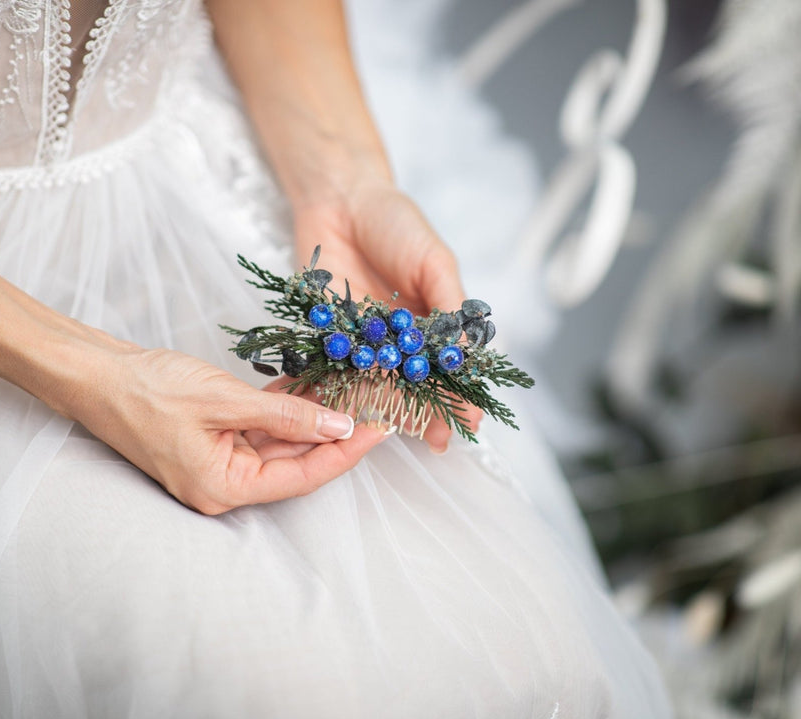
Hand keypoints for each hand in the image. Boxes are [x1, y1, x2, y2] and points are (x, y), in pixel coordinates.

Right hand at [75, 347, 387, 513]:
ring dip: (313, 415)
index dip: (345, 452)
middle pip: (295, 459)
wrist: (95, 374)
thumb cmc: (147, 391)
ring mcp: (219, 460)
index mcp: (224, 488)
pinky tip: (311, 385)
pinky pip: (261, 426)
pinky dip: (284, 407)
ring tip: (351, 387)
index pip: (302, 477)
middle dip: (335, 429)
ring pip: (281, 440)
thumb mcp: (224, 401)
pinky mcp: (215, 437)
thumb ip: (285, 416)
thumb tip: (338, 425)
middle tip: (374, 400)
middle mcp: (225, 483)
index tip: (380, 428)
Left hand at [293, 180, 483, 449]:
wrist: (341, 198)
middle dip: (428, 411)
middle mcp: (399, 338)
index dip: (460, 393)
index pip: (449, 366)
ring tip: (398, 430)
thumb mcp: (433, 261)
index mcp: (431, 323)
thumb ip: (448, 304)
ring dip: (387, 408)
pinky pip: (336, 366)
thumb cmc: (395, 223)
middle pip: (415, 383)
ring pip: (377, 383)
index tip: (470, 418)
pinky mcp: (330, 334)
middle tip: (437, 438)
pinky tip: (349, 408)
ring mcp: (365, 340)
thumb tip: (465, 350)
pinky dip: (340, 387)